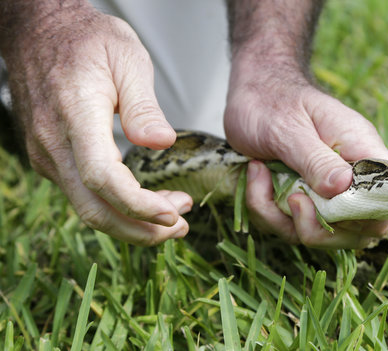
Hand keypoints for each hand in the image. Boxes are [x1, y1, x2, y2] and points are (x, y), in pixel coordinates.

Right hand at [1, 3, 191, 244]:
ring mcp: (47, 154)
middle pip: (94, 208)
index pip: (103, 177)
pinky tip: (143, 202)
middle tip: (179, 227)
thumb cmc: (87, 40)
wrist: (39, 31)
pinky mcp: (50, 158)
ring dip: (131, 222)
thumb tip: (161, 144)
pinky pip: (82, 194)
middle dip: (140, 229)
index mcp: (76, 115)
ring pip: (87, 207)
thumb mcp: (127, 59)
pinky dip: (115, 207)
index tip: (173, 213)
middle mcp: (54, 143)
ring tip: (170, 218)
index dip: (139, 204)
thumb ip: (143, 106)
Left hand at [224, 58, 387, 248]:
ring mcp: (325, 193)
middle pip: (359, 230)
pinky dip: (266, 210)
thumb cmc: (273, 101)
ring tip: (260, 176)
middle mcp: (349, 177)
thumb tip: (344, 187)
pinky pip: (289, 227)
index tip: (328, 208)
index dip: (369, 217)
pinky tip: (255, 175)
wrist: (250, 93)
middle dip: (318, 229)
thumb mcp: (289, 127)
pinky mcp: (302, 201)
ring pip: (321, 234)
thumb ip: (316, 158)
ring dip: (282, 218)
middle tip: (290, 199)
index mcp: (361, 150)